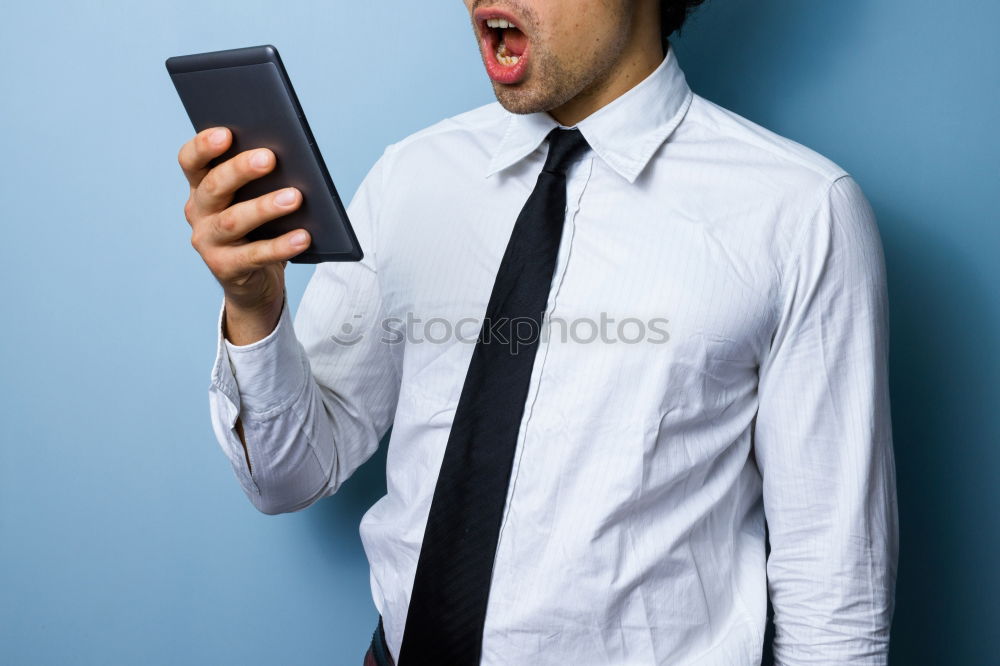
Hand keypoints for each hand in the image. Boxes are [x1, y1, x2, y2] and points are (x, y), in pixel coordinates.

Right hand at [178, 127, 310, 341]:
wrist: (255, 282)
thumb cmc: (260, 228)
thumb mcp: (257, 199)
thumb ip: (264, 179)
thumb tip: (294, 158)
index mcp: (201, 187)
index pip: (190, 161)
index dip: (203, 146)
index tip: (226, 133)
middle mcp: (198, 212)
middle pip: (214, 186)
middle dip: (240, 170)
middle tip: (270, 157)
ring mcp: (208, 242)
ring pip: (233, 220)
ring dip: (265, 207)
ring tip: (295, 197)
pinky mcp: (225, 268)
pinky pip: (254, 255)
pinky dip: (281, 245)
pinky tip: (303, 236)